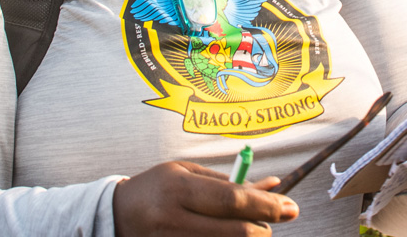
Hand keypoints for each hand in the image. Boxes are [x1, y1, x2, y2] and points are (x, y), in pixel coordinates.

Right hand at [113, 161, 298, 236]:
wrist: (115, 216)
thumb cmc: (158, 188)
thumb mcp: (189, 175)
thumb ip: (230, 182)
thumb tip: (274, 185)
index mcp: (179, 189)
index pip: (232, 201)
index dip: (266, 206)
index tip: (290, 207)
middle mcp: (173, 220)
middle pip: (234, 232)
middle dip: (263, 228)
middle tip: (275, 219)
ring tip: (249, 227)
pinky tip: (228, 235)